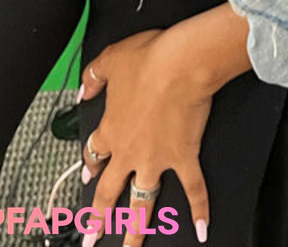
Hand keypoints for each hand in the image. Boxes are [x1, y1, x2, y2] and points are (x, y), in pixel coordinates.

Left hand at [78, 29, 213, 246]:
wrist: (182, 64)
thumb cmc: (150, 59)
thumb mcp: (111, 59)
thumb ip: (94, 76)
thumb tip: (85, 88)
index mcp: (111, 129)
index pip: (95, 152)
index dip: (90, 162)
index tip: (88, 171)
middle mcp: (130, 152)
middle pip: (109, 191)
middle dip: (98, 217)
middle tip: (91, 237)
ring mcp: (156, 160)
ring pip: (143, 202)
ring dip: (136, 228)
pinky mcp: (184, 158)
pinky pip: (193, 189)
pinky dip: (200, 210)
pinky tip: (203, 229)